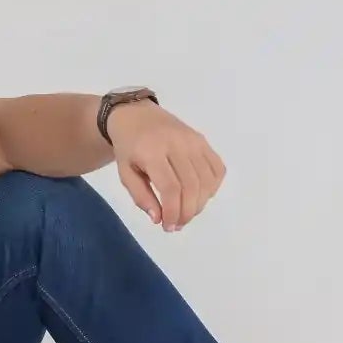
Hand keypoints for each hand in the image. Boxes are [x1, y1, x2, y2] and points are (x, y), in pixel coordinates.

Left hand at [107, 101, 224, 232]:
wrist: (136, 115)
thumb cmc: (128, 147)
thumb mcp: (125, 172)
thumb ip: (140, 196)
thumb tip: (159, 219)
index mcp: (152, 151)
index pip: (170, 188)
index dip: (172, 211)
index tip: (168, 226)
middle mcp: (177, 144)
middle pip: (191, 186)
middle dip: (187, 212)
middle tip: (177, 225)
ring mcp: (193, 140)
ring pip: (207, 180)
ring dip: (200, 204)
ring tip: (186, 213)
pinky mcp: (203, 140)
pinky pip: (217, 169)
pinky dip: (212, 187)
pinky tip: (199, 195)